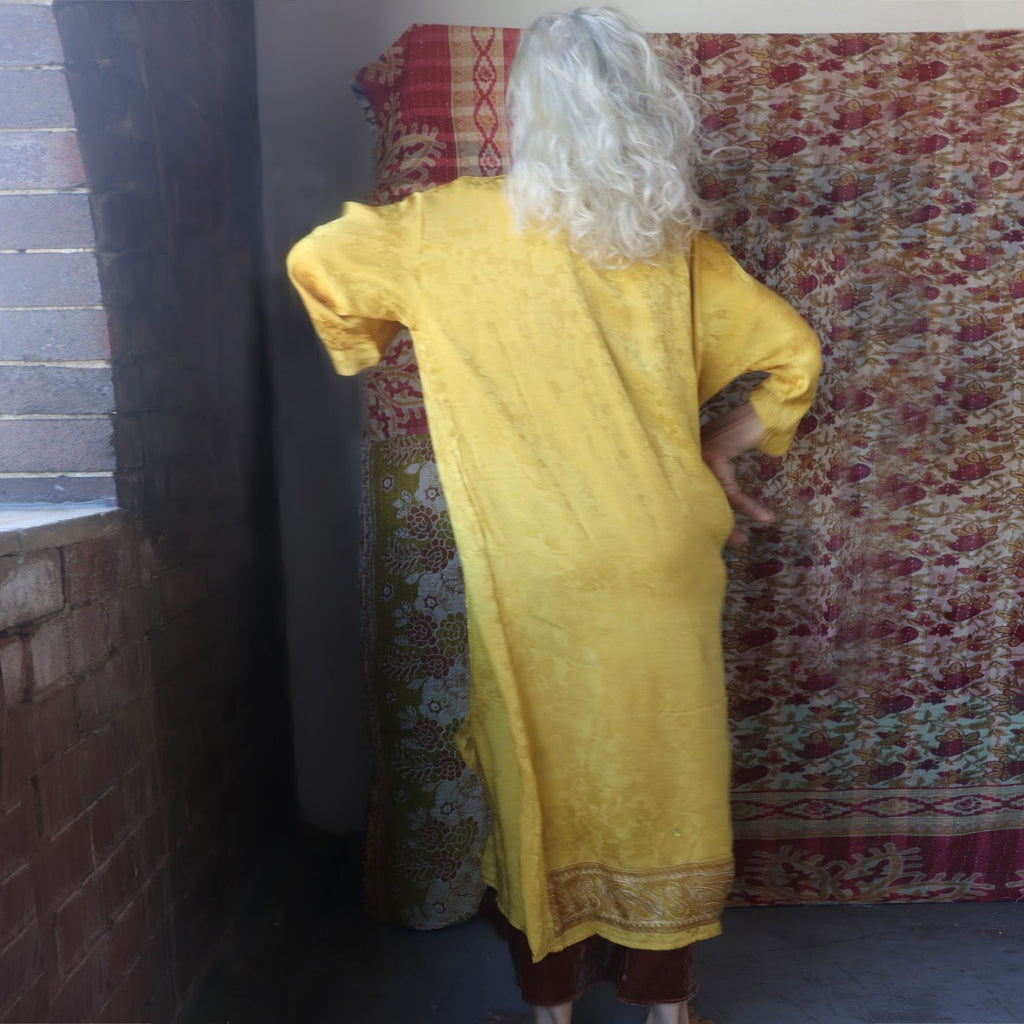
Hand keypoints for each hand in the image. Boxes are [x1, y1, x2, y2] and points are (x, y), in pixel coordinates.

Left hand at [700, 402, 773, 545]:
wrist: (763, 409)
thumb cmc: (749, 428)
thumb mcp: (728, 453)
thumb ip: (717, 471)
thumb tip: (718, 496)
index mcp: (688, 456)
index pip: (693, 492)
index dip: (708, 514)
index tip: (722, 533)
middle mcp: (690, 455)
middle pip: (698, 497)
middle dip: (715, 525)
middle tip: (730, 543)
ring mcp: (701, 453)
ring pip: (712, 497)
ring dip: (729, 520)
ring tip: (740, 540)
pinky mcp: (715, 454)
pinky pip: (728, 489)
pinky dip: (746, 505)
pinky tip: (763, 516)